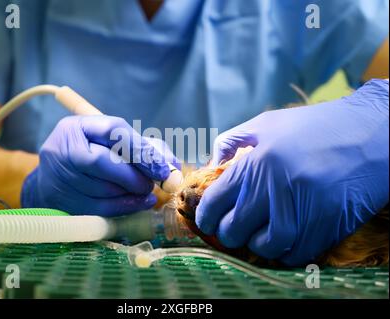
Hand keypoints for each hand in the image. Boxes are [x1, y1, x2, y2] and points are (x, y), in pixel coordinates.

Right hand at [21, 115, 177, 215]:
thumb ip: (145, 148)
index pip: (112, 131)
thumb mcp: (115, 142)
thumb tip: (173, 166)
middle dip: (134, 176)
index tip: (162, 168)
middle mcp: (62, 149)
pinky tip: (140, 203)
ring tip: (144, 191)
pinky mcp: (60, 201)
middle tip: (153, 183)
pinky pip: (98, 208)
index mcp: (77, 127)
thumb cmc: (93, 154)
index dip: (140, 150)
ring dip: (131, 193)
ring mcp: (58, 177)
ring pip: (101, 188)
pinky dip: (125, 207)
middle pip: (102, 162)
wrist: (54, 178)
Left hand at [196, 79, 388, 265]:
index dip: (205, 217)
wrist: (372, 135)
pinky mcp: (326, 226)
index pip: (215, 202)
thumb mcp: (267, 123)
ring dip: (256, 245)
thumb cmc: (315, 126)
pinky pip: (295, 253)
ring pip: (264, 246)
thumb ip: (231, 142)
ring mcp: (302, 211)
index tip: (207, 220)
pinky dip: (284, 251)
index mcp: (256, 163)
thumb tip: (210, 166)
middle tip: (232, 228)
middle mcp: (275, 189)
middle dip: (227, 233)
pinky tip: (284, 237)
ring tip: (258, 234)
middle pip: (234, 229)